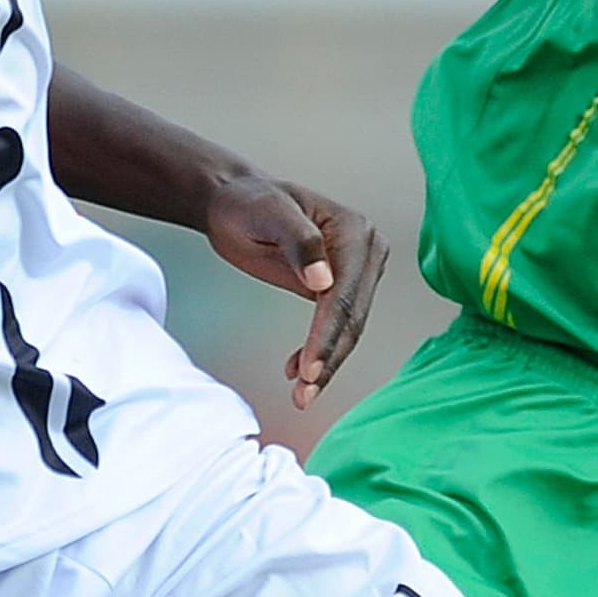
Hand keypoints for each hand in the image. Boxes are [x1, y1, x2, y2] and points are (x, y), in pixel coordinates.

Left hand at [202, 172, 391, 410]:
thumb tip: (323, 281)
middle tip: (305, 393)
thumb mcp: (269, 213)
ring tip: (301, 394)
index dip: (328, 334)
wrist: (233, 203)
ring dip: (326, 363)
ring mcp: (354, 272)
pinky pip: (335, 327)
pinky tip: (298, 371)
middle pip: (353, 317)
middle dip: (329, 357)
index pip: (346, 294)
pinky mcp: (337, 288)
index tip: (310, 367)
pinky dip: (319, 352)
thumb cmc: (248, 202)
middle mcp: (364, 251)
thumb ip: (300, 242)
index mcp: (356, 231)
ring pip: (348, 329)